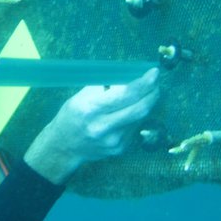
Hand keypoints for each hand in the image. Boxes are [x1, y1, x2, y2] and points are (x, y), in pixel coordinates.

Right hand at [24, 67, 159, 183]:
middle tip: (156, 81)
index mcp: (91, 109)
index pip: (125, 94)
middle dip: (152, 92)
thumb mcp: (81, 97)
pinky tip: (131, 110)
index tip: (154, 72)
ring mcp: (113, 140)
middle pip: (139, 108)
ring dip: (147, 103)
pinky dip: (137, 115)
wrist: (64, 147)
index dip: (143, 83)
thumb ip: (104, 87)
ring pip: (140, 117)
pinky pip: (134, 127)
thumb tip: (129, 74)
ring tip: (147, 92)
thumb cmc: (72, 116)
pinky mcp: (119, 148)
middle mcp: (103, 126)